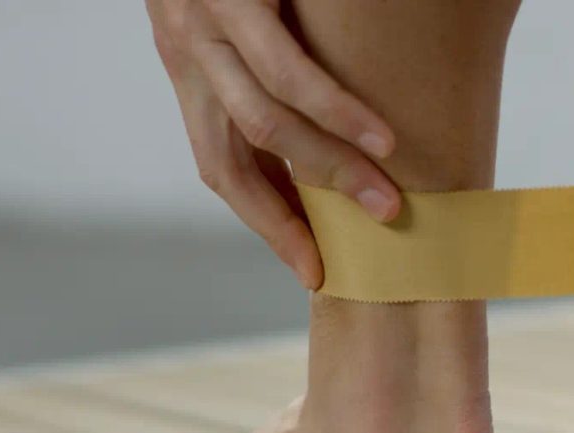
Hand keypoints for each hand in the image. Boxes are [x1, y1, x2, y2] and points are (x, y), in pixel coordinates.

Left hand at [145, 0, 400, 288]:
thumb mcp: (226, 23)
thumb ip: (261, 74)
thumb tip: (324, 130)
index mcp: (189, 75)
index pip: (223, 169)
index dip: (266, 224)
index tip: (311, 267)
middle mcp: (187, 60)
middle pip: (234, 164)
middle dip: (292, 221)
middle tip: (347, 259)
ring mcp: (202, 29)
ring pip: (265, 125)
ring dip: (330, 169)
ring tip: (386, 199)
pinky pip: (284, 67)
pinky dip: (333, 109)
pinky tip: (378, 134)